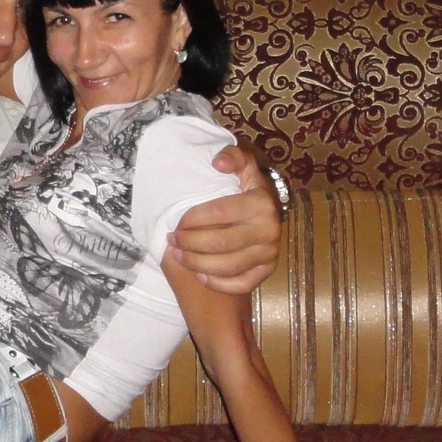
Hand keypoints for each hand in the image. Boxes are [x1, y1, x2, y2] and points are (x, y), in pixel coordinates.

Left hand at [165, 147, 282, 294]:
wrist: (270, 211)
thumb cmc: (247, 188)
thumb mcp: (244, 166)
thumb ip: (232, 157)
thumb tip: (217, 163)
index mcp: (261, 202)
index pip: (218, 213)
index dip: (191, 219)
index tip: (175, 221)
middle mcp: (270, 229)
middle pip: (220, 243)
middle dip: (189, 243)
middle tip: (171, 241)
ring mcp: (270, 253)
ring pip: (228, 266)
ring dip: (197, 264)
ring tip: (179, 256)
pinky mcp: (268, 271)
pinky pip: (242, 284)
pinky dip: (219, 283)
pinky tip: (201, 275)